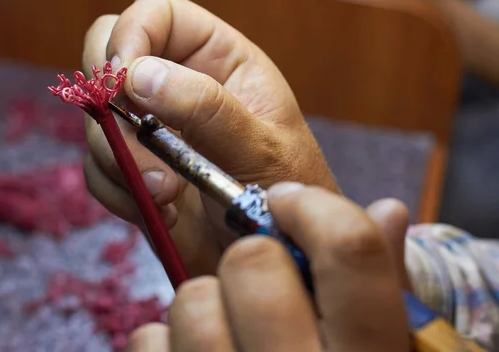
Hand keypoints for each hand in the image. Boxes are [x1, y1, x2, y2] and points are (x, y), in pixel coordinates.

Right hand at [82, 0, 337, 276]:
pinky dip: (118, 191)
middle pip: (108, 53)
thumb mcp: (261, 148)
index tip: (122, 80)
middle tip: (133, 136)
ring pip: (98, 116)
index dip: (131, 33)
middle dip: (110, 98)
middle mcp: (178, 85)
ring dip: (120, 156)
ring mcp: (151, 128)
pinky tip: (159, 211)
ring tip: (168, 192)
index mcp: (219, 58)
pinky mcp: (135, 168)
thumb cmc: (288, 193)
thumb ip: (207, 108)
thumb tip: (138, 74)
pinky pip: (98, 168)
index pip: (158, 13)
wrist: (275, 254)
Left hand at [127, 183, 410, 351]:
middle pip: (252, 261)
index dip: (312, 207)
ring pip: (193, 298)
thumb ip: (379, 283)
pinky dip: (166, 336)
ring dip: (205, 298)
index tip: (287, 201)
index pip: (349, 249)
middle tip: (259, 275)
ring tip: (226, 320)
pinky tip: (193, 351)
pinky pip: (150, 339)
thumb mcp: (381, 344)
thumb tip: (387, 211)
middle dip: (251, 254)